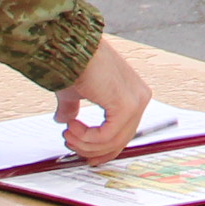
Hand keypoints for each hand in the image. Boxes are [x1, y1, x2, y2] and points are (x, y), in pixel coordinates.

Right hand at [51, 37, 156, 163]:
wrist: (70, 48)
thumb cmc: (73, 64)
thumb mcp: (74, 92)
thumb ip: (73, 108)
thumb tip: (64, 120)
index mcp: (133, 95)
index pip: (125, 133)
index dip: (104, 150)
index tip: (86, 157)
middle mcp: (140, 98)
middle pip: (120, 141)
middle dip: (91, 149)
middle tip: (69, 143)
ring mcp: (136, 102)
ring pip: (112, 141)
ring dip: (84, 143)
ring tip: (67, 132)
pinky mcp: (126, 105)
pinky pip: (107, 136)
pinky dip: (87, 138)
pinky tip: (72, 127)